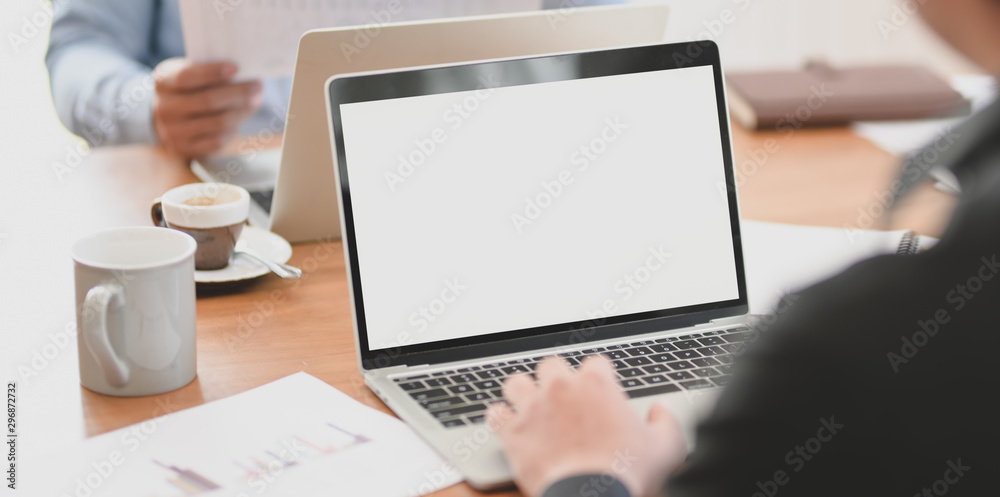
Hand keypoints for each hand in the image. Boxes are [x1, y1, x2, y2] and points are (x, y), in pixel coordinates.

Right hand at [151, 57, 261, 157]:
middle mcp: (164, 108)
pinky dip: (233, 129)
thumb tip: (244, 75)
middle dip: (238, 92)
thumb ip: (208, 72)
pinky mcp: (183, 149)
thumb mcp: (189, 74)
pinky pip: (217, 140)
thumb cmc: (186, 90)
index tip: (236, 68)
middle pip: (208, 100)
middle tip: (257, 85)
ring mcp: (172, 132)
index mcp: (163, 82)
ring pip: (217, 122)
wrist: (166, 118)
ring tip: (254, 102)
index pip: (188, 77)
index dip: (213, 72)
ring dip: (242, 111)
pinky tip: (240, 119)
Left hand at [488, 356, 686, 496]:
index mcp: (597, 384)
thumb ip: (665, 423)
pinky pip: (495, 414)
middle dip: (556, 378)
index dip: (599, 376)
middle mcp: (561, 389)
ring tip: (529, 405)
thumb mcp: (666, 448)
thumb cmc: (627, 473)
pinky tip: (507, 425)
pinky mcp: (513, 433)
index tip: (601, 391)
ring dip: (522, 392)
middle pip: (551, 365)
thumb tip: (661, 410)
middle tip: (563, 397)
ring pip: (516, 383)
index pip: (595, 362)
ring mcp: (533, 409)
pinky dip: (500, 419)